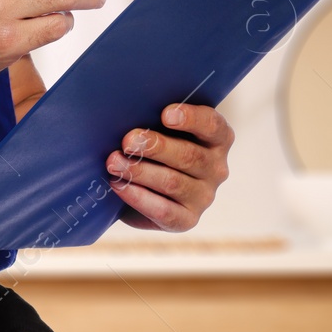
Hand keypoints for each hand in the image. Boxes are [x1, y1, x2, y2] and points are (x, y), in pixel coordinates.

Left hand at [106, 104, 233, 231]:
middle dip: (155, 147)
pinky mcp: (187, 220)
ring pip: (173, 182)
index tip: (165, 114)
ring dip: (140, 171)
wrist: (141, 190)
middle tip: (128, 141)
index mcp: (218, 139)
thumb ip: (154, 121)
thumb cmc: (152, 150)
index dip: (191, 119)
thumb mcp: (159, 131)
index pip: (212, 126)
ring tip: (114, 163)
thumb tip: (126, 112)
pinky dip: (139, 197)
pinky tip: (119, 185)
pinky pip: (164, 210)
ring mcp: (204, 196)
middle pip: (189, 156)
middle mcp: (216, 168)